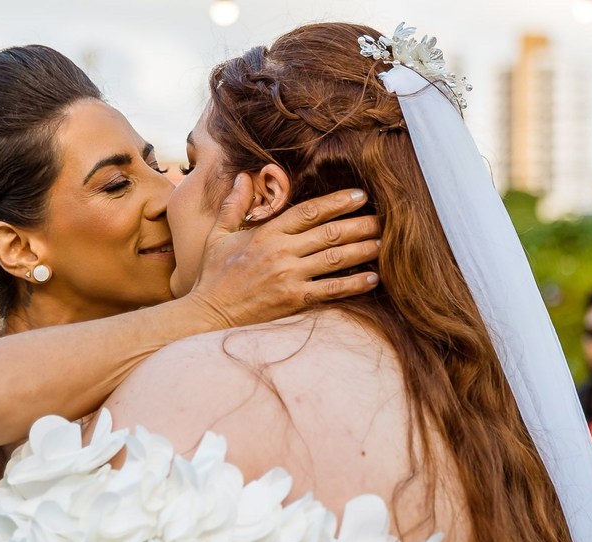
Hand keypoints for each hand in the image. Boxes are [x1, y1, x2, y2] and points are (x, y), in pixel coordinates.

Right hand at [186, 174, 381, 327]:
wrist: (207, 314)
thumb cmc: (212, 276)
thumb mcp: (217, 236)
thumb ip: (233, 206)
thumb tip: (241, 177)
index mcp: (266, 234)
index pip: (308, 212)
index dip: (336, 202)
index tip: (359, 196)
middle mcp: (281, 252)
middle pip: (330, 233)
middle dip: (360, 224)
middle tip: (384, 218)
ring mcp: (289, 277)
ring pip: (335, 258)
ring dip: (363, 249)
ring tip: (384, 244)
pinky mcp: (293, 300)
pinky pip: (331, 290)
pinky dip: (354, 284)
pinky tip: (372, 279)